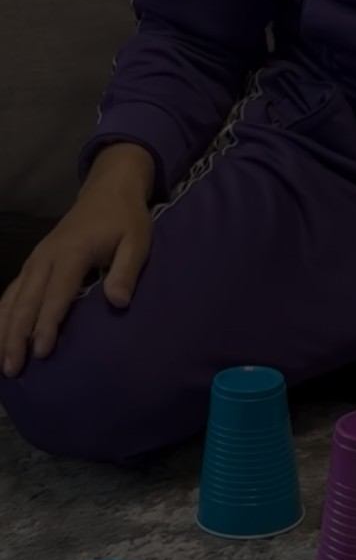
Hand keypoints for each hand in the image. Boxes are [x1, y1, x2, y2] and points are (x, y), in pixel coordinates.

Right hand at [0, 143, 154, 376]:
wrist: (108, 190)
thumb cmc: (126, 220)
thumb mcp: (137, 242)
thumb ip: (126, 272)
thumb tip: (118, 302)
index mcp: (70, 254)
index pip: (56, 295)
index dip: (47, 325)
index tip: (41, 352)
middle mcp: (45, 258)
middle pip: (25, 302)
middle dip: (16, 336)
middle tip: (12, 369)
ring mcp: (36, 260)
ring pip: (12, 299)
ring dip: (4, 330)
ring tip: (1, 362)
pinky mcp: (34, 262)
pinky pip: (12, 291)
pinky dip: (2, 314)